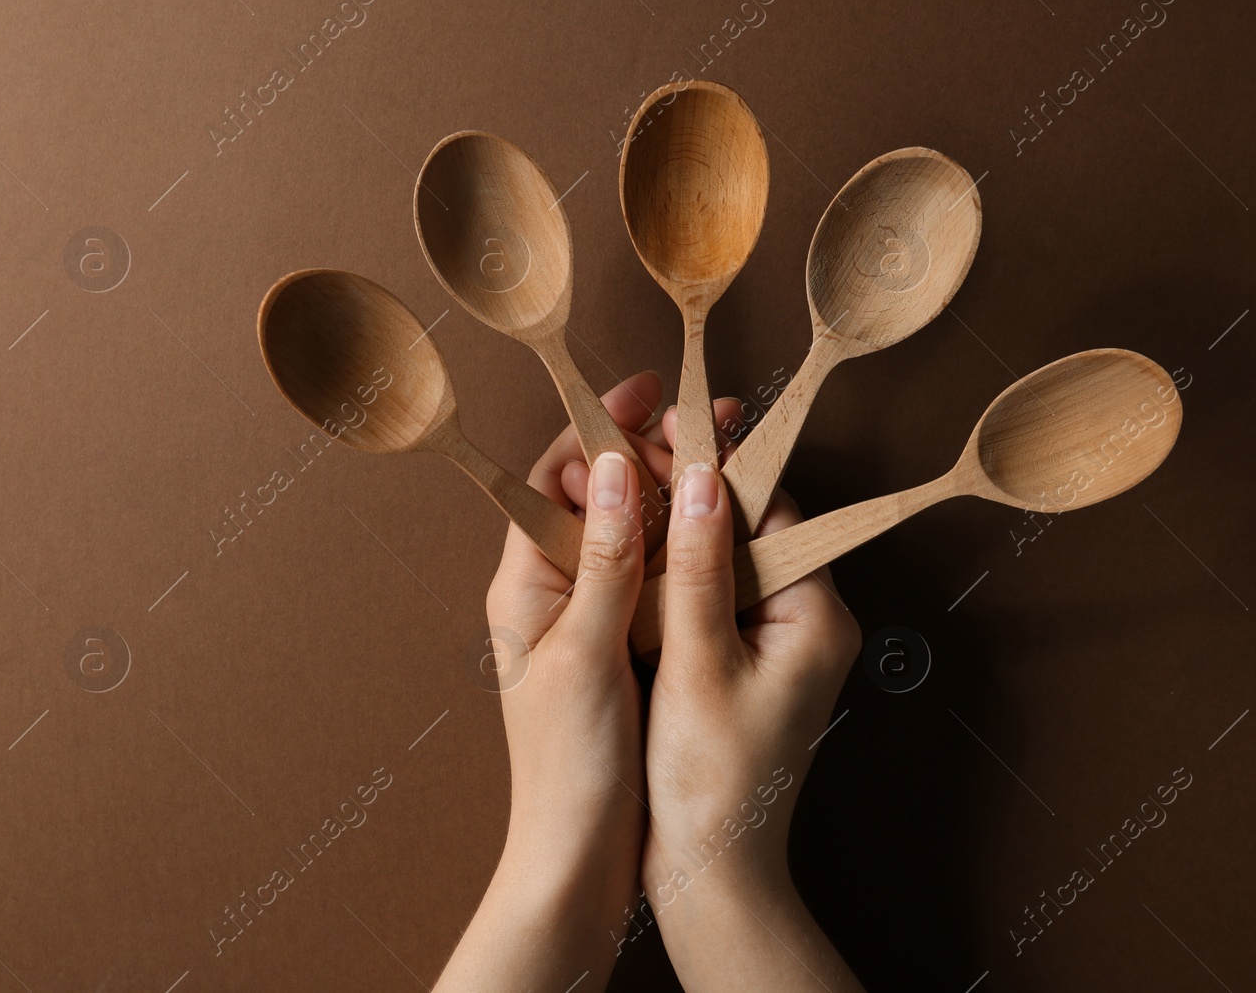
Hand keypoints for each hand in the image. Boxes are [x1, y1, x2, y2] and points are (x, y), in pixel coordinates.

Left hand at [435, 372, 665, 992]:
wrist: (578, 862)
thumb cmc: (569, 766)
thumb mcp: (585, 652)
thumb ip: (601, 558)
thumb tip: (612, 465)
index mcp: (524, 583)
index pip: (555, 476)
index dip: (602, 427)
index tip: (654, 392)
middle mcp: (553, 593)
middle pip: (599, 497)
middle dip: (652, 453)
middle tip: (715, 423)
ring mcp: (591, 622)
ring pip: (632, 538)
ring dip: (675, 498)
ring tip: (731, 464)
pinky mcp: (625, 652)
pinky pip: (654, 583)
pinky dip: (686, 552)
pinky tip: (726, 538)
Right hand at [638, 408, 866, 990]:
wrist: (714, 874)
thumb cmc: (709, 781)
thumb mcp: (698, 665)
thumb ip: (700, 567)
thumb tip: (704, 477)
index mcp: (816, 616)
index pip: (774, 511)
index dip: (717, 467)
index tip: (665, 430)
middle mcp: (811, 622)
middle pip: (753, 528)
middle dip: (694, 491)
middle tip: (633, 449)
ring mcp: (782, 644)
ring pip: (731, 560)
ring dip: (681, 529)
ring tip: (624, 489)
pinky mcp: (750, 665)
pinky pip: (717, 597)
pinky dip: (678, 574)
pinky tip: (633, 555)